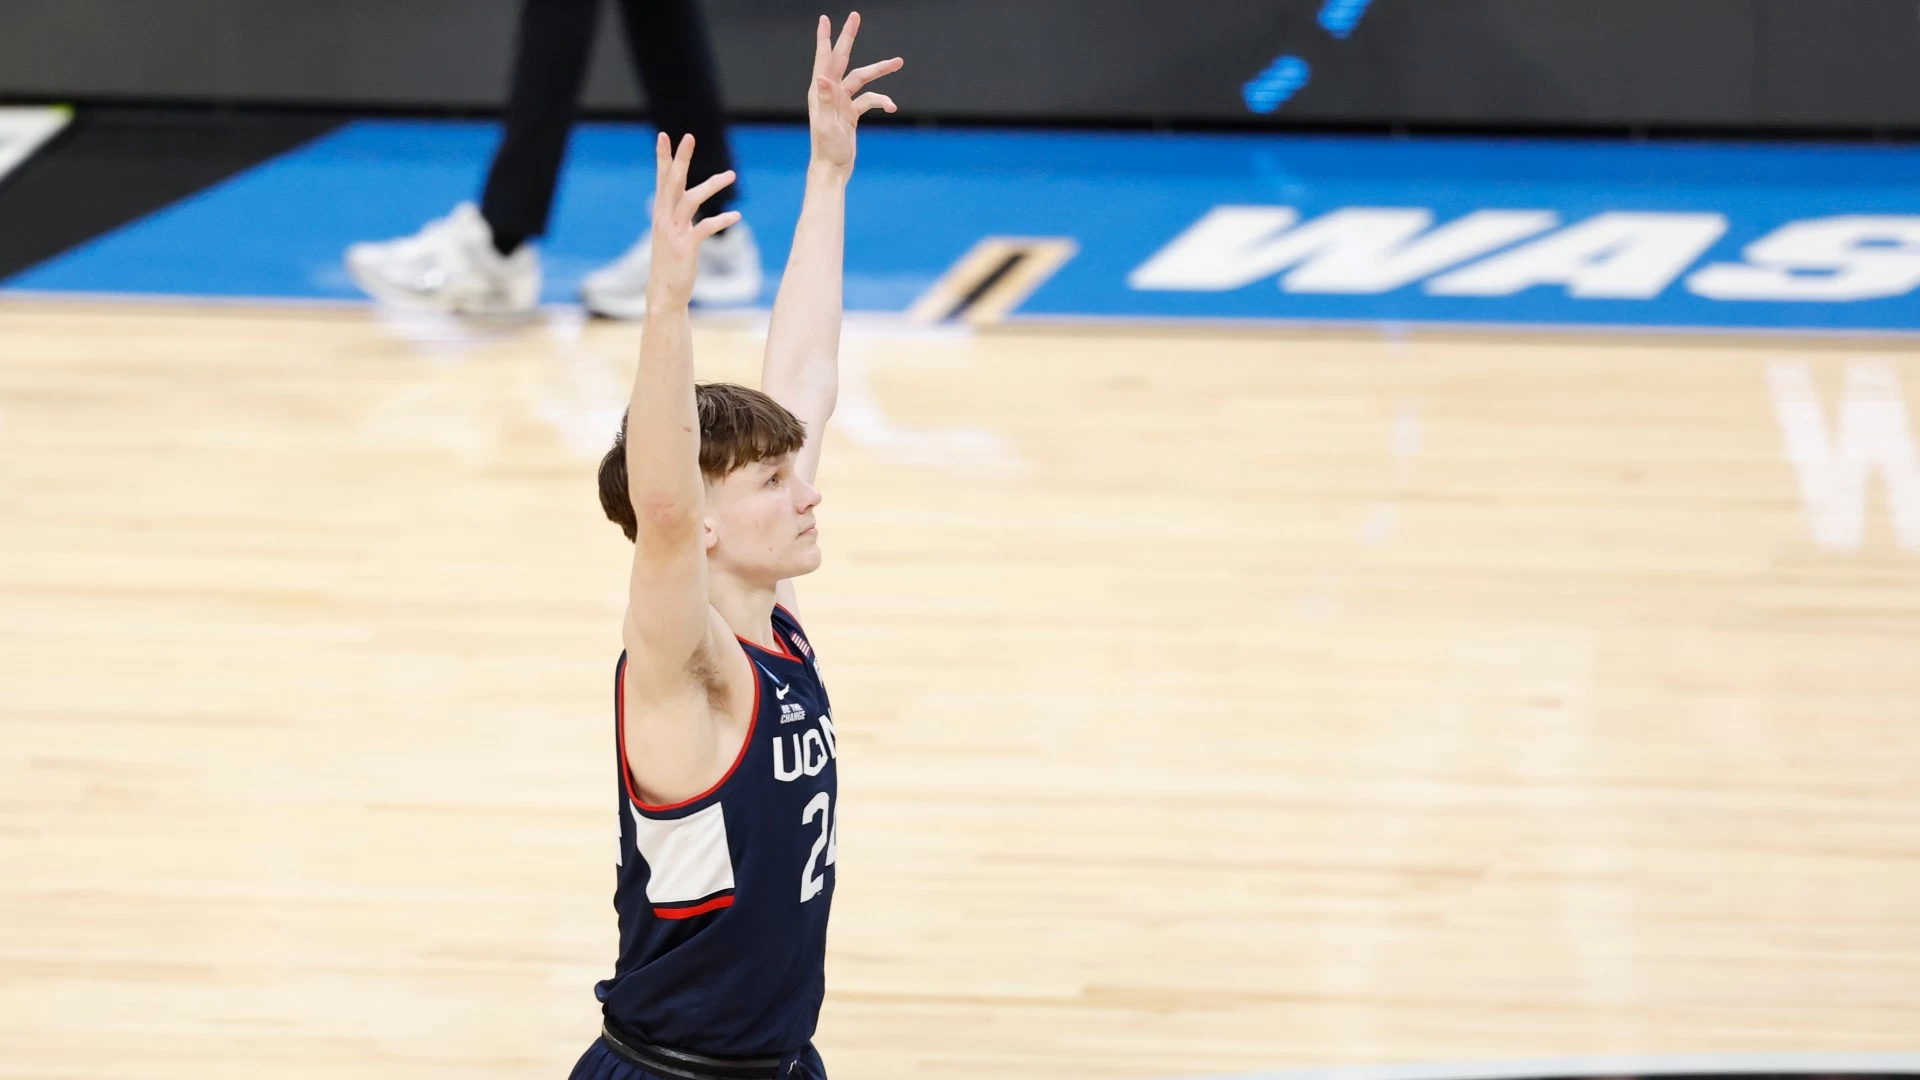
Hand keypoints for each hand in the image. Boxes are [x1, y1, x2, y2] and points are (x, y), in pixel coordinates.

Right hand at [647, 132, 739, 305]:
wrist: (665, 294)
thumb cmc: (671, 264)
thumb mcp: (672, 235)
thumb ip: (678, 217)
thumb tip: (687, 203)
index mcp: (661, 213)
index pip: (662, 179)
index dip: (664, 158)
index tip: (665, 136)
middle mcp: (664, 219)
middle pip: (672, 182)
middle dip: (681, 158)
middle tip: (689, 136)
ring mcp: (673, 233)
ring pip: (690, 200)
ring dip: (711, 186)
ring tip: (732, 175)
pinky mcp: (685, 248)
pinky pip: (704, 228)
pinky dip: (721, 221)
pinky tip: (736, 216)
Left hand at [808, 12, 902, 172]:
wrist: (833, 169)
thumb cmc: (827, 149)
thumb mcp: (826, 124)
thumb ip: (824, 100)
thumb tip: (822, 78)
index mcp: (821, 91)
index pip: (824, 58)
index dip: (825, 38)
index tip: (826, 19)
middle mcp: (829, 93)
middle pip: (842, 59)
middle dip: (849, 38)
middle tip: (856, 16)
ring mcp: (841, 102)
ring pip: (862, 79)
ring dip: (879, 71)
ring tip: (899, 62)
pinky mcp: (851, 113)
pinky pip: (869, 100)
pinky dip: (881, 102)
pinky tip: (892, 108)